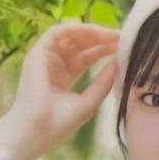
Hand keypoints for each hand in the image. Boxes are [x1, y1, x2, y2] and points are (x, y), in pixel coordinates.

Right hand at [0, 22, 120, 159]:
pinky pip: (56, 33)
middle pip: (79, 45)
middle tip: (121, 37)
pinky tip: (94, 31)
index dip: (103, 50)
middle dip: (100, 39)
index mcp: (63, 78)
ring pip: (69, 36)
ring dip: (91, 32)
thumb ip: (103, 83)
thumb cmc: (59, 123)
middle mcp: (53, 66)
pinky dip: (75, 28)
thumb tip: (117, 64)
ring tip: (111, 34)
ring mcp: (44, 59)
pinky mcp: (36, 54)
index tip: (122, 47)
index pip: (85, 58)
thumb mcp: (88, 103)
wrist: (36, 131)